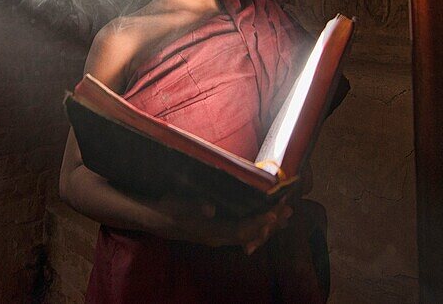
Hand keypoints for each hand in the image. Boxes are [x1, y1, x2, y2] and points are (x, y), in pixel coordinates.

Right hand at [149, 194, 293, 254]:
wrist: (154, 219)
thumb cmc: (167, 208)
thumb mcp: (178, 204)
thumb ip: (195, 206)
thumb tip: (210, 209)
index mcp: (212, 232)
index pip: (241, 230)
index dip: (259, 223)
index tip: (274, 213)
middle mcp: (218, 238)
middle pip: (250, 235)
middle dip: (270, 224)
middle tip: (288, 211)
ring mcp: (218, 237)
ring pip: (248, 236)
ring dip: (267, 226)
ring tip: (284, 216)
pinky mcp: (217, 233)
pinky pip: (242, 234)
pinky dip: (257, 227)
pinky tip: (265, 221)